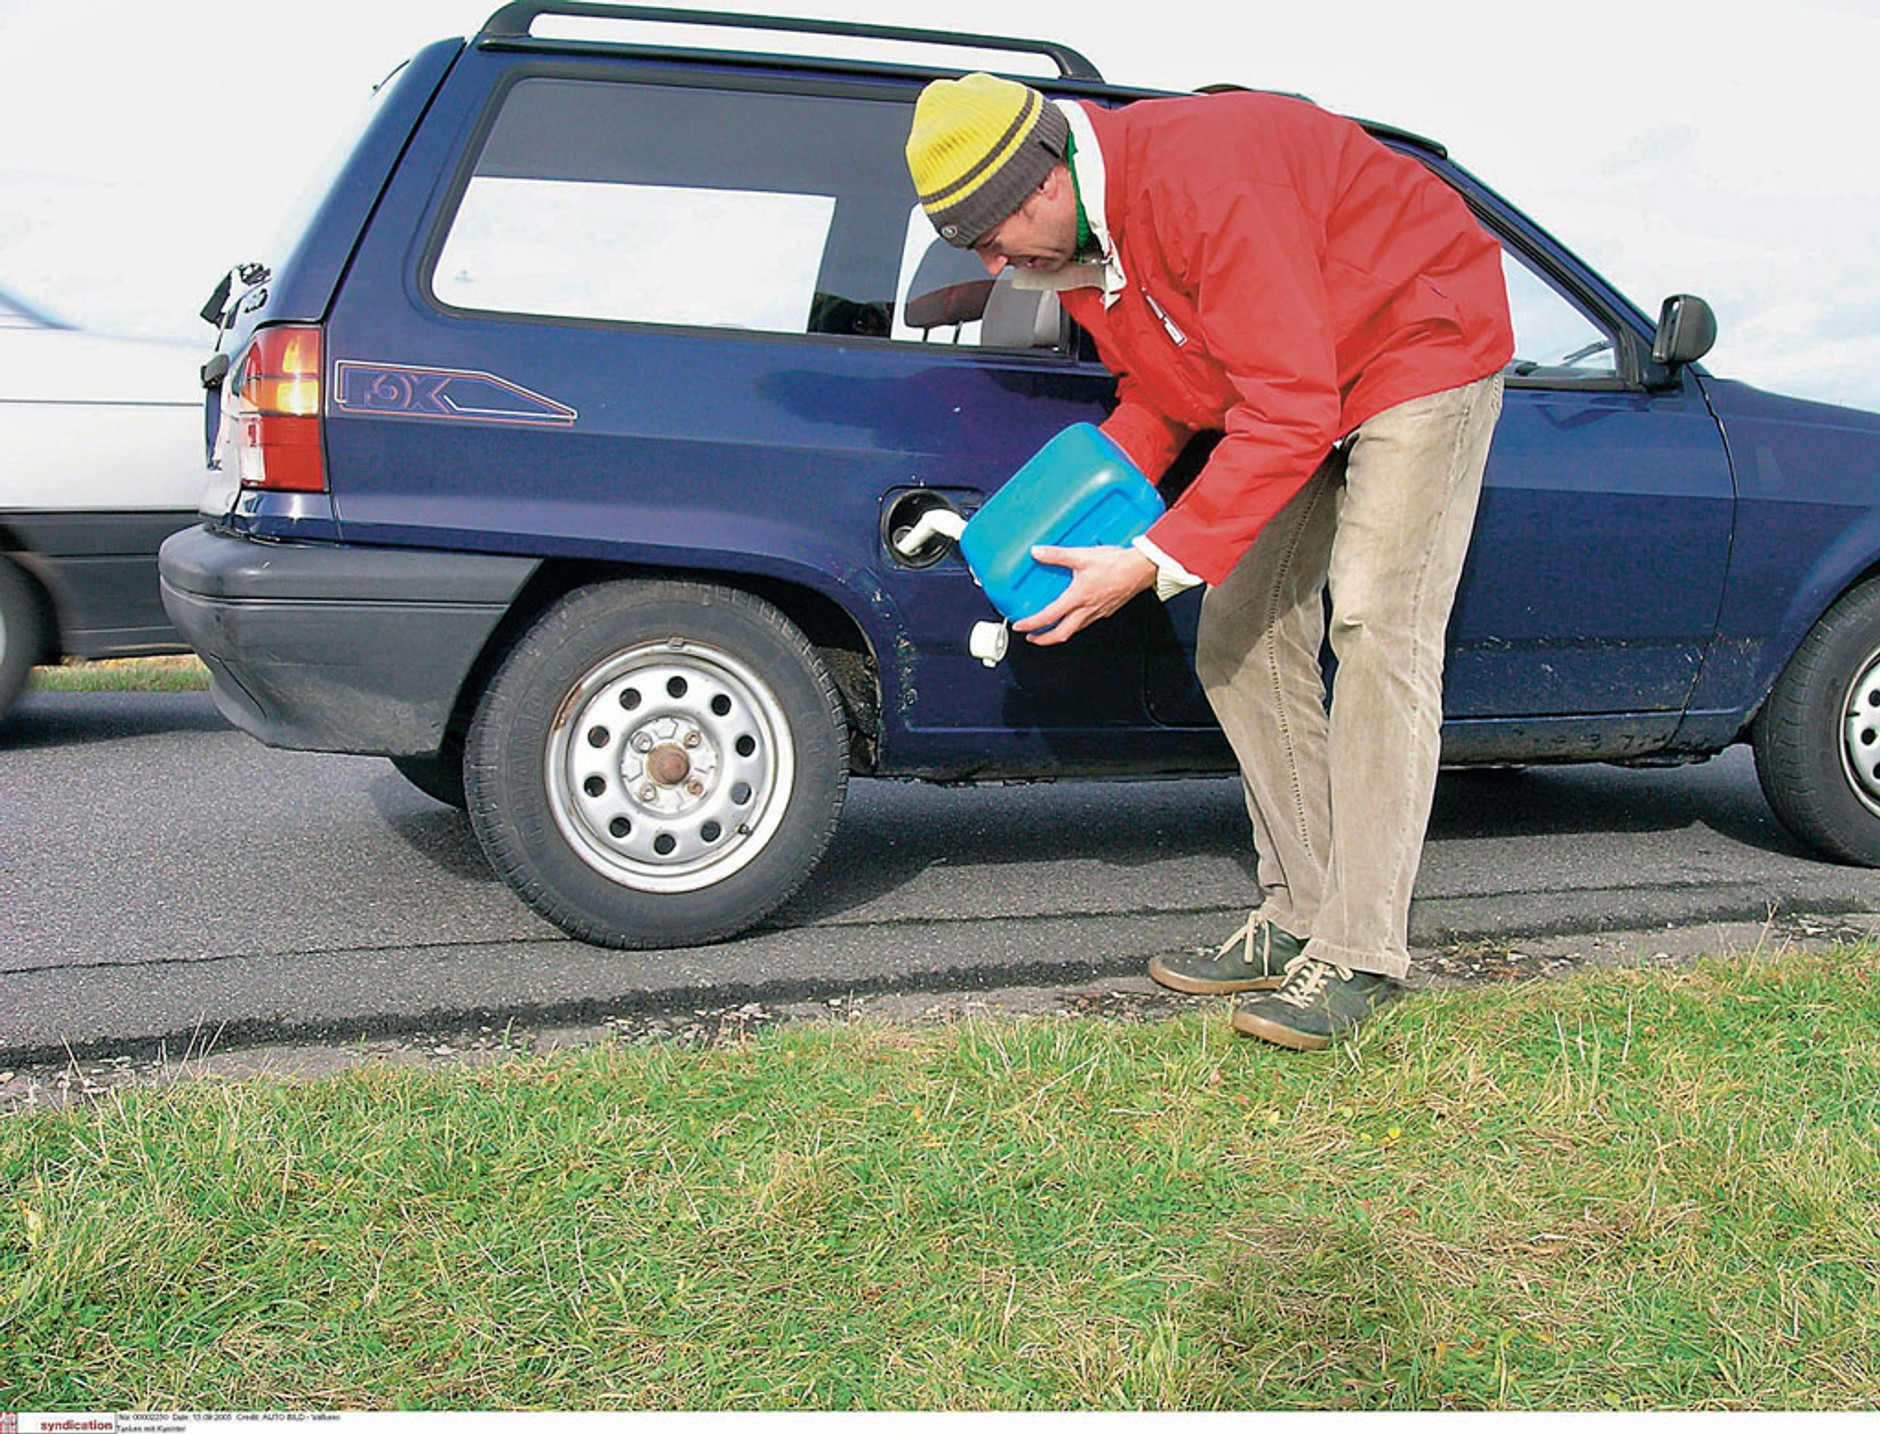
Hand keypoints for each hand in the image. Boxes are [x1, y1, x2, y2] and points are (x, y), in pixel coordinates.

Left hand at [1011, 544, 1156, 645]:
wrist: (1141, 569)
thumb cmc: (1116, 564)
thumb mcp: (1082, 556)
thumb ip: (1057, 555)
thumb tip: (1037, 552)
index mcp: (1078, 598)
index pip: (1049, 617)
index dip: (1032, 624)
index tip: (1020, 627)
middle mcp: (1087, 610)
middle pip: (1061, 634)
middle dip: (1044, 639)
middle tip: (1032, 637)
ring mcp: (1097, 613)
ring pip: (1074, 630)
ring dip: (1059, 633)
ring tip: (1049, 629)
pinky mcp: (1106, 610)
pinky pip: (1086, 623)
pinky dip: (1074, 625)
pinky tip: (1073, 616)